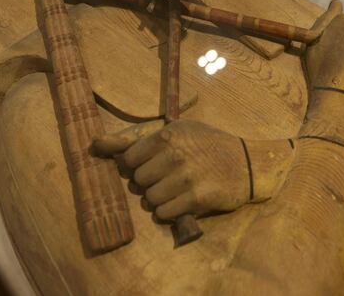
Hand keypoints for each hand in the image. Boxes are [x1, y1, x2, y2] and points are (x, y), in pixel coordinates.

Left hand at [93, 120, 252, 219]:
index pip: (128, 158)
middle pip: (138, 180)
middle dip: (149, 181)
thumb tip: (96, 144)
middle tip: (167, 177)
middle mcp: (174, 154)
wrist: (248, 163)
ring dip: (159, 198)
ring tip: (175, 189)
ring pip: (149, 199)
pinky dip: (169, 211)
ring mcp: (186, 177)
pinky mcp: (196, 198)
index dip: (137, 165)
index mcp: (167, 135)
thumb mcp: (175, 130)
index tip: (151, 164)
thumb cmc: (207, 144)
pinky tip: (182, 200)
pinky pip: (164, 213)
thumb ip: (134, 138)